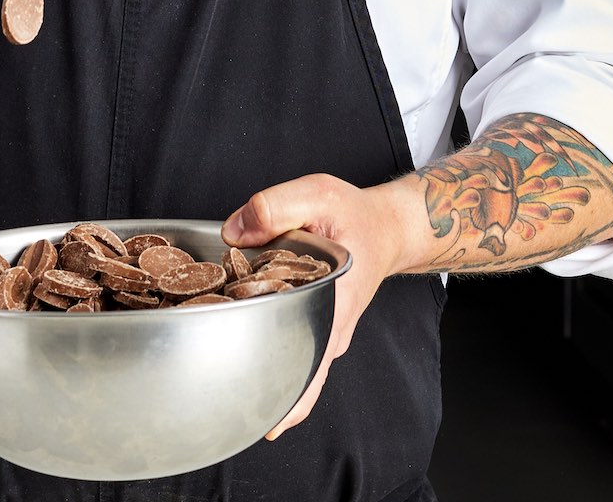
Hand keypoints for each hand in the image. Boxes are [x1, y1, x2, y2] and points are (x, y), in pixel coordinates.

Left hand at [223, 172, 426, 439]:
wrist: (386, 227)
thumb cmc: (355, 215)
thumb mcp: (318, 195)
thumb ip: (275, 208)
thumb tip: (233, 233)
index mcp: (335, 302)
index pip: (309, 359)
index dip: (284, 390)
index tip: (261, 413)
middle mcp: (332, 329)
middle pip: (300, 381)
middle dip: (269, 402)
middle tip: (227, 417)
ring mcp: (326, 334)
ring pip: (299, 377)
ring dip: (269, 390)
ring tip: (228, 405)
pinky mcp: (316, 329)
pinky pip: (296, 361)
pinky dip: (273, 370)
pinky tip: (243, 377)